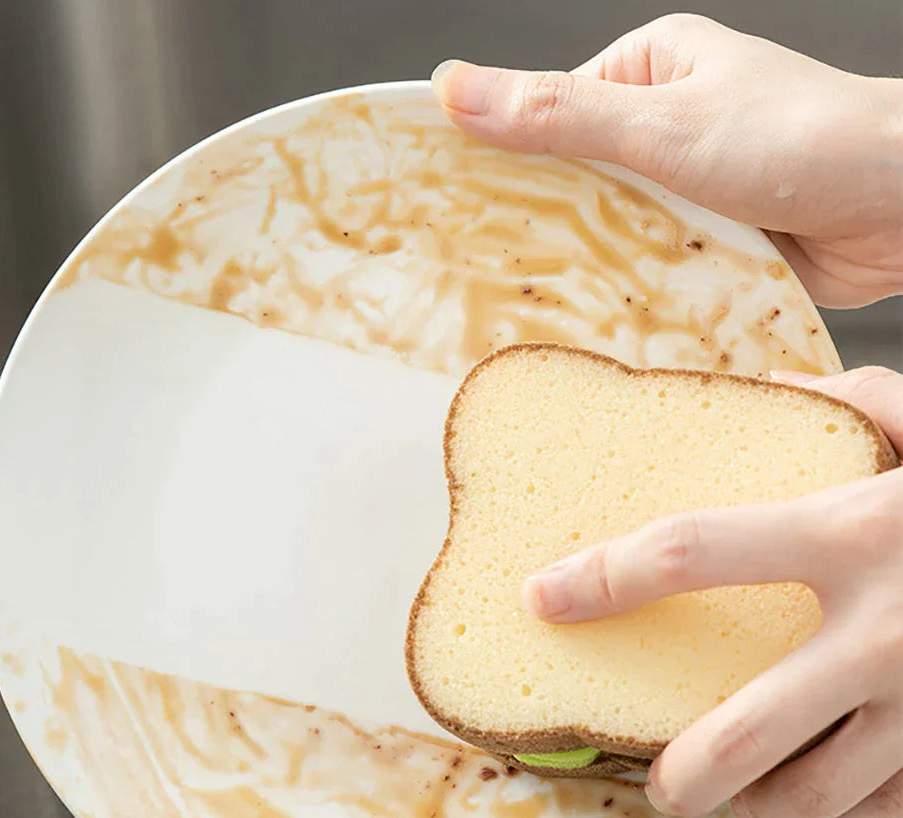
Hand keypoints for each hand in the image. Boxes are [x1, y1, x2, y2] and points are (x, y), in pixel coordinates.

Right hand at [431, 15, 902, 306]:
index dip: (498, 159)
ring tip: (546, 298)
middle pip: (577, 179)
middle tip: (493, 267)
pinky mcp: (708, 238)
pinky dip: (632, 286)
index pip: (548, 115)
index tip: (448, 204)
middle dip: (547, 222)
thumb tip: (458, 88)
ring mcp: (688, 186)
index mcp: (649, 70)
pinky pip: (650, 264)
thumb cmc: (801, 141)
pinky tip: (602, 314)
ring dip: (595, 261)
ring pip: (613, 229)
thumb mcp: (662, 126)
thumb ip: (559, 116)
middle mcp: (664, 125)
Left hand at [522, 366, 902, 817]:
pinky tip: (841, 777)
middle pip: (743, 729)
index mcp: (856, 532)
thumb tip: (798, 391)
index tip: (545, 596)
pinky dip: (853, 802)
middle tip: (657, 783)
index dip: (602, 578)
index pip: (689, 552)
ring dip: (766, 803)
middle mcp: (885, 629)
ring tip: (742, 791)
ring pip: (818, 797)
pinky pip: (889, 806)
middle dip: (684, 772)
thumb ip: (871, 408)